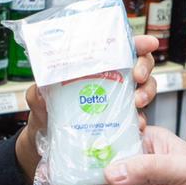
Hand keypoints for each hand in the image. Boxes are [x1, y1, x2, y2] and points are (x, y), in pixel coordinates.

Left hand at [17, 35, 160, 181]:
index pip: (121, 47)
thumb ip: (37, 92)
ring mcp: (120, 101)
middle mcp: (112, 80)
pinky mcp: (123, 123)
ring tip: (136, 102)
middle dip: (145, 67)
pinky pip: (140, 118)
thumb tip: (39, 90)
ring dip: (147, 92)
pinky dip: (141, 120)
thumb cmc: (46, 111)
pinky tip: (136, 125)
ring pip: (146, 89)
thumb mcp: (38, 99)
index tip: (148, 43)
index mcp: (95, 66)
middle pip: (141, 64)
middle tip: (138, 76)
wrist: (48, 142)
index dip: (138, 42)